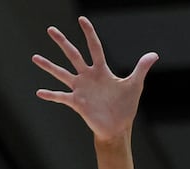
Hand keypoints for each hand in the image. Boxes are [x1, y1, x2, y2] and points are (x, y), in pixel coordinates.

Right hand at [32, 16, 158, 142]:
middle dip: (62, 42)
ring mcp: (80, 89)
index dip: (89, 33)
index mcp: (101, 70)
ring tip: (35, 57)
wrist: (117, 127)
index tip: (81, 19)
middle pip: (73, 55)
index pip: (94, 47)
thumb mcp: (135, 85)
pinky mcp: (77, 103)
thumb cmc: (126, 107)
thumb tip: (154, 54)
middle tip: (50, 29)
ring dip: (49, 66)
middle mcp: (88, 77)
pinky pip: (61, 96)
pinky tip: (39, 92)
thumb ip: (141, 68)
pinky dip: (51, 95)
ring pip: (62, 73)